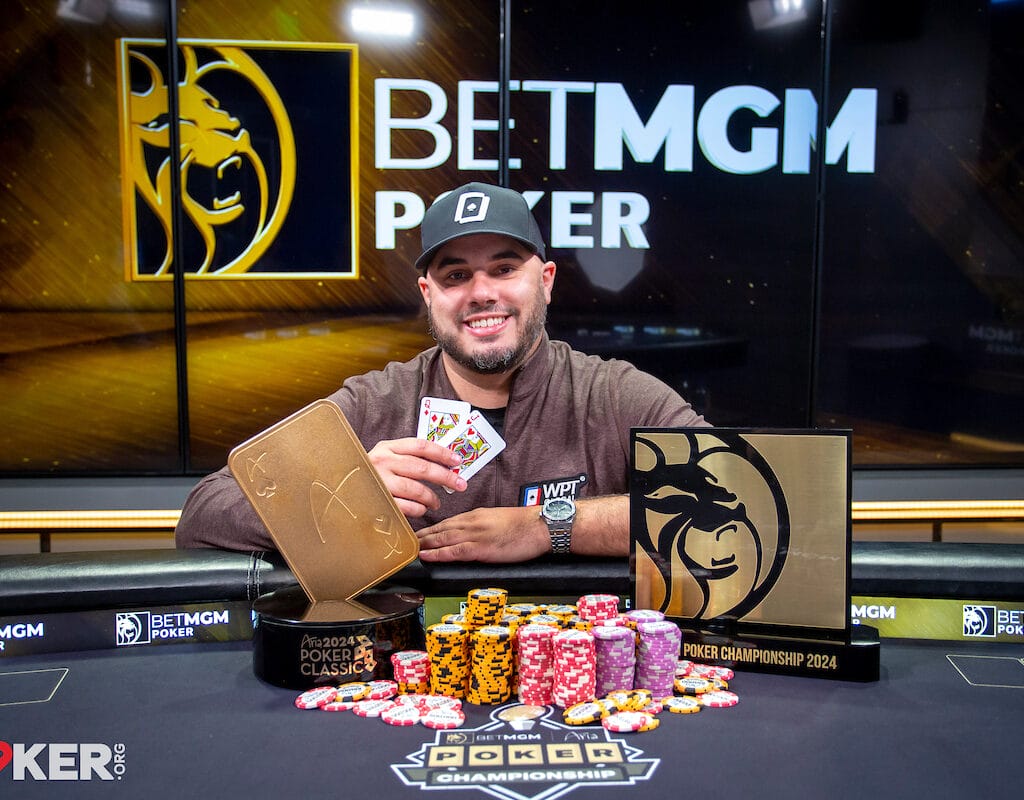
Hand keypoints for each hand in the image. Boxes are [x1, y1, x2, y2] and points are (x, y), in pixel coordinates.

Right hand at [366, 437, 466, 517]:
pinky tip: (421, 509)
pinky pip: (406, 506)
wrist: (340, 487)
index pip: (420, 446)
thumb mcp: (385, 457)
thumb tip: (443, 463)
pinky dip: (418, 508)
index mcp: (387, 448)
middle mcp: (382, 462)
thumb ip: (408, 457)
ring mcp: (379, 482)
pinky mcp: (378, 501)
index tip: (457, 461)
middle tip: (460, 484)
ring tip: (437, 502)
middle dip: (445, 477)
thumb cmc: (370, 474)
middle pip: (422, 468)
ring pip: (415, 489)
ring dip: (432, 497)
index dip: (442, 453)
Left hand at [416, 506, 548, 562]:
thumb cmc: (525, 526)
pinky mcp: (482, 547)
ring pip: (442, 538)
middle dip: (421, 536)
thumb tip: (473, 536)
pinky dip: (438, 553)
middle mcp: (472, 522)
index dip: (430, 529)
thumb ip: (484, 527)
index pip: (447, 522)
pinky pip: (454, 551)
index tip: (417, 534)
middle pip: (440, 529)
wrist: (541, 525)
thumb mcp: (500, 521)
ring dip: (424, 544)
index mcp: (477, 515)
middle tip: (403, 540)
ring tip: (408, 549)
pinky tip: (426, 555)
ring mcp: (476, 534)